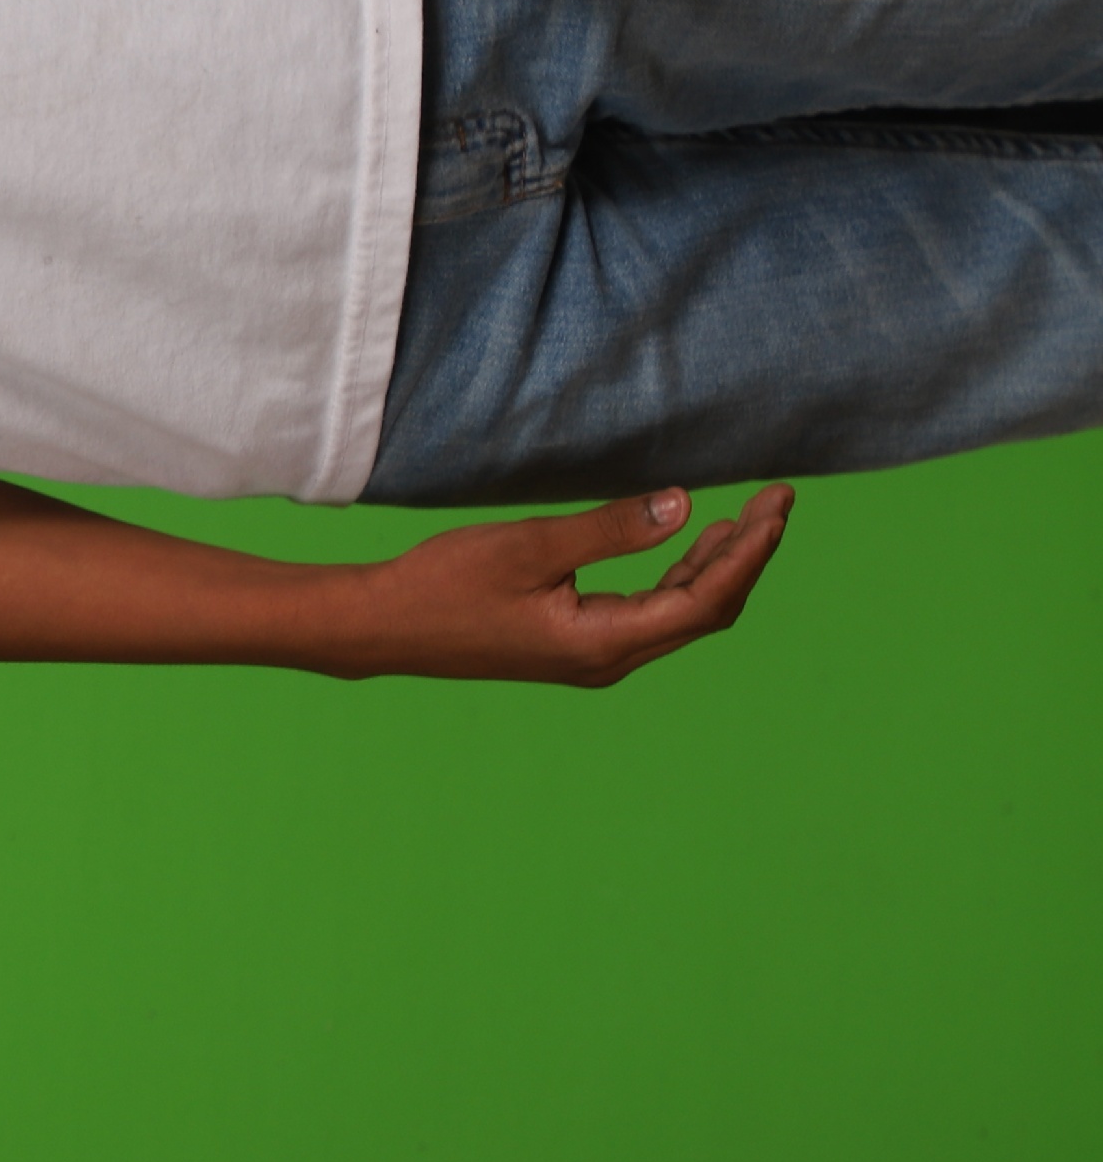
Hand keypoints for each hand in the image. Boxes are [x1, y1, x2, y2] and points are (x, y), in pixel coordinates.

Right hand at [334, 485, 794, 684]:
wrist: (383, 627)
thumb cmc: (445, 584)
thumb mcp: (529, 547)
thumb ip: (610, 529)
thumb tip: (684, 506)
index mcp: (604, 642)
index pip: (705, 598)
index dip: (749, 552)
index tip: (778, 504)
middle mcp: (608, 659)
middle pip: (705, 611)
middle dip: (745, 557)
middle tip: (777, 502)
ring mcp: (591, 657)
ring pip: (680, 614)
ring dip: (715, 567)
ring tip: (746, 519)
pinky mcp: (573, 645)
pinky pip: (650, 613)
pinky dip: (678, 578)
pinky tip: (685, 546)